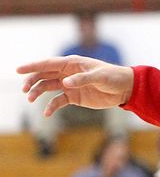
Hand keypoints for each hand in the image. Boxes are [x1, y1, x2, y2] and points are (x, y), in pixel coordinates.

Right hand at [17, 55, 133, 115]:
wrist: (125, 89)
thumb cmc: (114, 77)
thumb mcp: (99, 77)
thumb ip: (82, 79)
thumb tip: (65, 83)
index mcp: (73, 64)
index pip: (49, 64)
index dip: (33, 66)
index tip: (18, 70)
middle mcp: (68, 73)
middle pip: (44, 75)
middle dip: (32, 81)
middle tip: (25, 90)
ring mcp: (70, 85)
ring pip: (48, 87)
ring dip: (38, 92)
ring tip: (31, 99)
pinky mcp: (74, 97)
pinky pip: (58, 101)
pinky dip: (51, 106)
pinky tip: (47, 113)